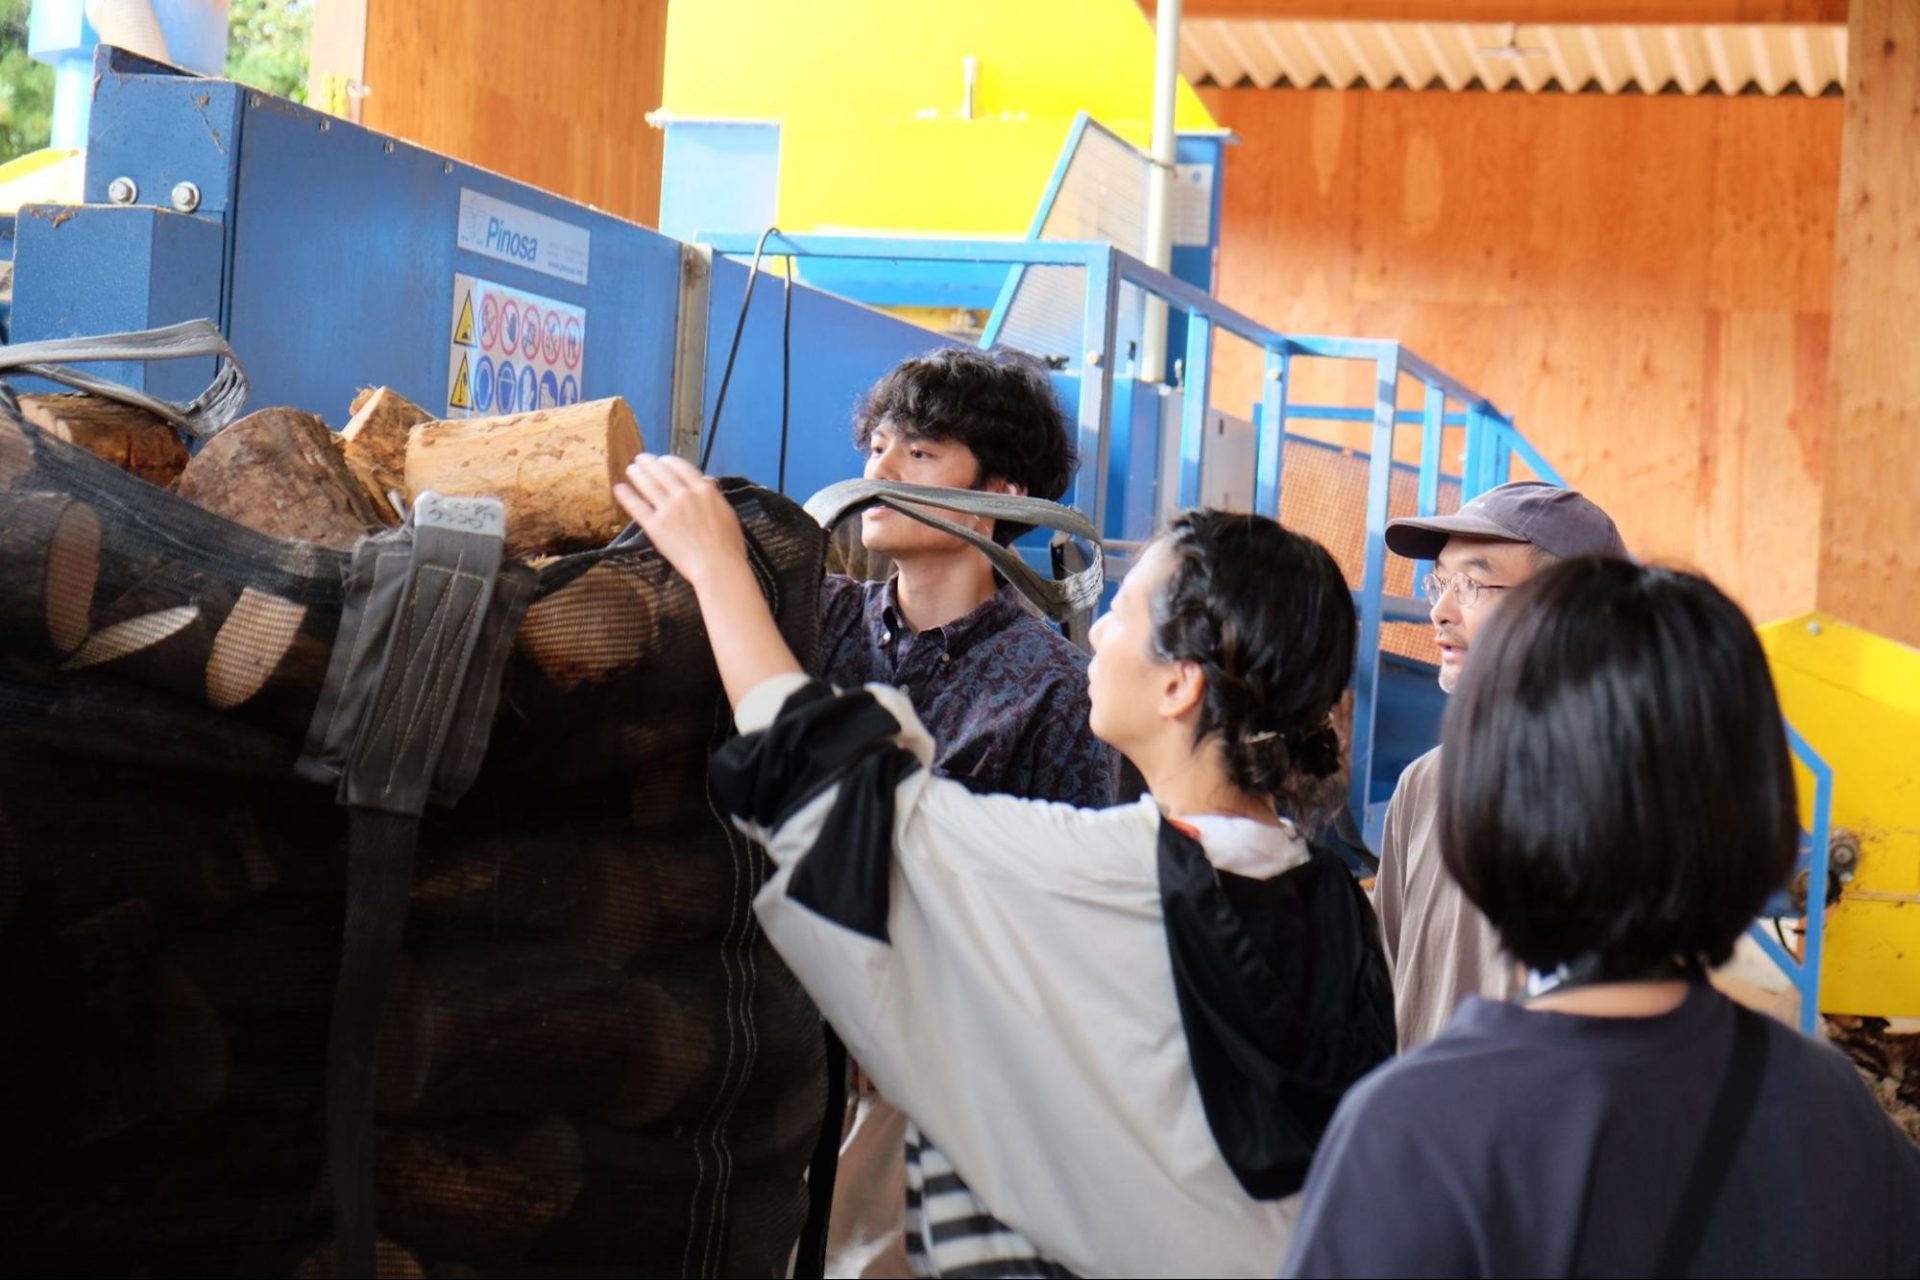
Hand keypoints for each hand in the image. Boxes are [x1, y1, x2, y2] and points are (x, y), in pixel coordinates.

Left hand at [614, 454, 748, 588]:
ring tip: (631, 469)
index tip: (663, 460)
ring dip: (637, 474)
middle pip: (662, 472)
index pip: (681, 467)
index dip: (669, 461)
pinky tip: (619, 489)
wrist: (717, 567)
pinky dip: (627, 496)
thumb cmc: (728, 545)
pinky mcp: (655, 527)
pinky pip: (637, 507)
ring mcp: (668, 510)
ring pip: (648, 485)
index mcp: (703, 490)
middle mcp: (684, 495)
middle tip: (641, 459)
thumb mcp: (728, 513)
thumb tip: (708, 481)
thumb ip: (714, 495)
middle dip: (649, 463)